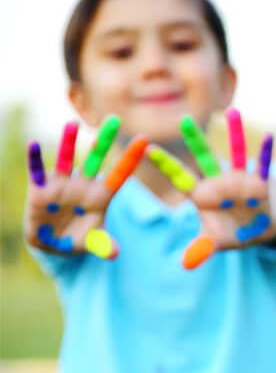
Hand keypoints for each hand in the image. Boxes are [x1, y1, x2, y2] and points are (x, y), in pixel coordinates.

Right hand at [23, 116, 145, 258]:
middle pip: (96, 159)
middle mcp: (84, 184)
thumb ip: (103, 244)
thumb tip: (114, 253)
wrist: (53, 243)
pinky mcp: (41, 189)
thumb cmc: (79, 238)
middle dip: (104, 140)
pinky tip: (33, 145)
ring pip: (68, 160)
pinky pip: (38, 172)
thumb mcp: (93, 242)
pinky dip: (35, 160)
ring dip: (69, 143)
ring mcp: (63, 185)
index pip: (120, 173)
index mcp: (102, 195)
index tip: (145, 140)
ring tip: (72, 124)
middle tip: (114, 119)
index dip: (131, 158)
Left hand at [145, 108, 275, 268]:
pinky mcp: (261, 181)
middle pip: (204, 158)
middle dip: (194, 140)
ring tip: (233, 112)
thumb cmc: (235, 232)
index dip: (164, 163)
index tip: (146, 147)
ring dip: (235, 133)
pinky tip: (271, 136)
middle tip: (182, 119)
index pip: (180, 177)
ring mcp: (241, 179)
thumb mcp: (218, 241)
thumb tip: (184, 263)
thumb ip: (202, 248)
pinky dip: (267, 153)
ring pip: (235, 153)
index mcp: (203, 196)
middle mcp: (219, 182)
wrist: (262, 225)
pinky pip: (263, 165)